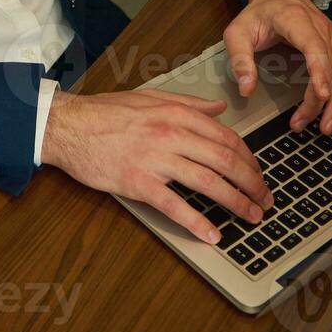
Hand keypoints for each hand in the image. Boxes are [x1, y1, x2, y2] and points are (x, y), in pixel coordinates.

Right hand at [40, 89, 274, 243]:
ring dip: (236, 202)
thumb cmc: (104, 112)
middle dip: (252, 183)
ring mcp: (155, 159)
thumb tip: (219, 107)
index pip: (226, 138)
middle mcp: (171, 134)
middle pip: (225, 160)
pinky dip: (197, 222)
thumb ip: (189, 103)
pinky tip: (211, 234)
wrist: (67, 126)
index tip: (258, 173)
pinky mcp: (138, 183)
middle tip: (264, 199)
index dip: (249, 159)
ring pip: (208, 182)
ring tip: (251, 216)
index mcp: (176, 113)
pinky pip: (174, 206)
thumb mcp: (151, 97)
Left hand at [223, 0, 331, 134]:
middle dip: (323, 99)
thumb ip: (240, 58)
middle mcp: (321, 28)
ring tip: (328, 126)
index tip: (321, 96)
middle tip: (308, 123)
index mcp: (296, 20)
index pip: (314, 47)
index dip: (320, 72)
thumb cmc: (260, 13)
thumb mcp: (238, 31)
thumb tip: (246, 88)